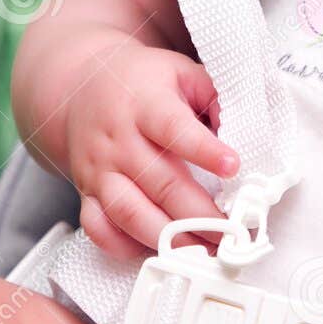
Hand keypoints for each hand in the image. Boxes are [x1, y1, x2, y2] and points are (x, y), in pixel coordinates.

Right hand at [63, 43, 239, 258]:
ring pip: (129, 212)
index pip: (173, 128)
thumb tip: (244, 130)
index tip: (233, 167)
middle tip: (231, 233)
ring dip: (168, 238)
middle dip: (199, 214)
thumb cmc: (139, 83)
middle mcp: (120, 140)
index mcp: (145, 104)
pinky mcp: (87, 193)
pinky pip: (100, 228)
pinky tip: (154, 249)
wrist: (78, 89)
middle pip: (160, 183)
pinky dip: (124, 246)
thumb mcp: (179, 72)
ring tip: (202, 251)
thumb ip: (213, 95)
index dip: (204, 150)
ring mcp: (100, 170)